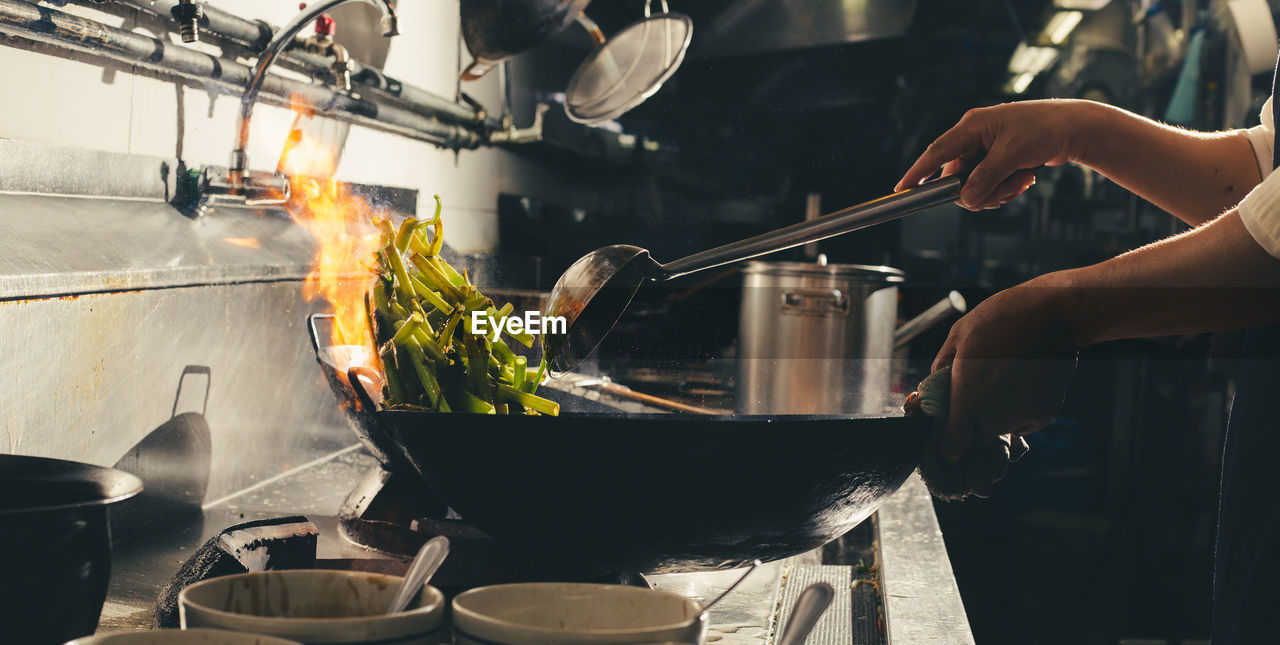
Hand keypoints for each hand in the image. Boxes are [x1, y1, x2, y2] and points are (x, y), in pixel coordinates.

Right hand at [896, 99, 1096, 209]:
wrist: (1076, 128)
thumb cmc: (1045, 128)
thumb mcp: (1013, 155)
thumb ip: (986, 178)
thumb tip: (966, 201)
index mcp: (972, 126)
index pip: (937, 152)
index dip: (918, 172)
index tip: (901, 189)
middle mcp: (974, 138)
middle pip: (958, 178)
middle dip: (981, 190)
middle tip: (1006, 188)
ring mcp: (986, 151)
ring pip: (975, 186)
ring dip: (999, 190)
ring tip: (1022, 179)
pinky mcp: (997, 161)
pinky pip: (989, 186)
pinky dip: (1006, 188)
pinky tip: (1025, 178)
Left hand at [932, 279, 1078, 462]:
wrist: (1051, 314)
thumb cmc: (1000, 319)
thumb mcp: (957, 337)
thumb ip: (941, 369)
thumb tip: (934, 387)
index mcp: (966, 400)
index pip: (952, 449)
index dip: (948, 449)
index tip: (947, 440)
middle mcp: (993, 417)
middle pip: (976, 443)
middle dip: (971, 431)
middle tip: (975, 402)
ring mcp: (1020, 418)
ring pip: (1000, 432)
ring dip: (996, 419)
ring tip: (1001, 384)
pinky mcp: (1043, 415)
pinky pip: (1023, 424)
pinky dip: (1019, 413)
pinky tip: (1021, 385)